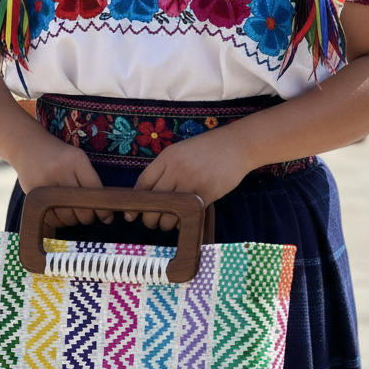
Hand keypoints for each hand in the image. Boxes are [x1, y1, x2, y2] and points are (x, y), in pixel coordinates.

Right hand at [12, 137, 111, 227]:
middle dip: (88, 217)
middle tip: (88, 215)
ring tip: (74, 214)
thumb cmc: (59, 155)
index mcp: (76, 160)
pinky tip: (61, 215)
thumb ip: (91, 182)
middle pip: (82, 207)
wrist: (27, 145)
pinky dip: (59, 221)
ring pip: (67, 216)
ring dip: (74, 220)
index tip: (107, 218)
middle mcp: (60, 170)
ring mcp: (45, 182)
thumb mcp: (77, 160)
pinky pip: (51, 218)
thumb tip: (106, 215)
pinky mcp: (32, 193)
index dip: (103, 209)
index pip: (95, 192)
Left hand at [131, 132, 250, 230]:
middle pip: (153, 202)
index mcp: (167, 157)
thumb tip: (148, 195)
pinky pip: (188, 216)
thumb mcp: (180, 152)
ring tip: (169, 222)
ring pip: (169, 213)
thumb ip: (165, 170)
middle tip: (152, 221)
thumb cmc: (207, 149)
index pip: (143, 183)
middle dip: (149, 218)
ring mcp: (192, 182)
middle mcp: (177, 170)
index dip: (135, 202)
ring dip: (166, 223)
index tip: (132, 214)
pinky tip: (184, 221)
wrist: (237, 145)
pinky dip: (183, 223)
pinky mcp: (208, 194)